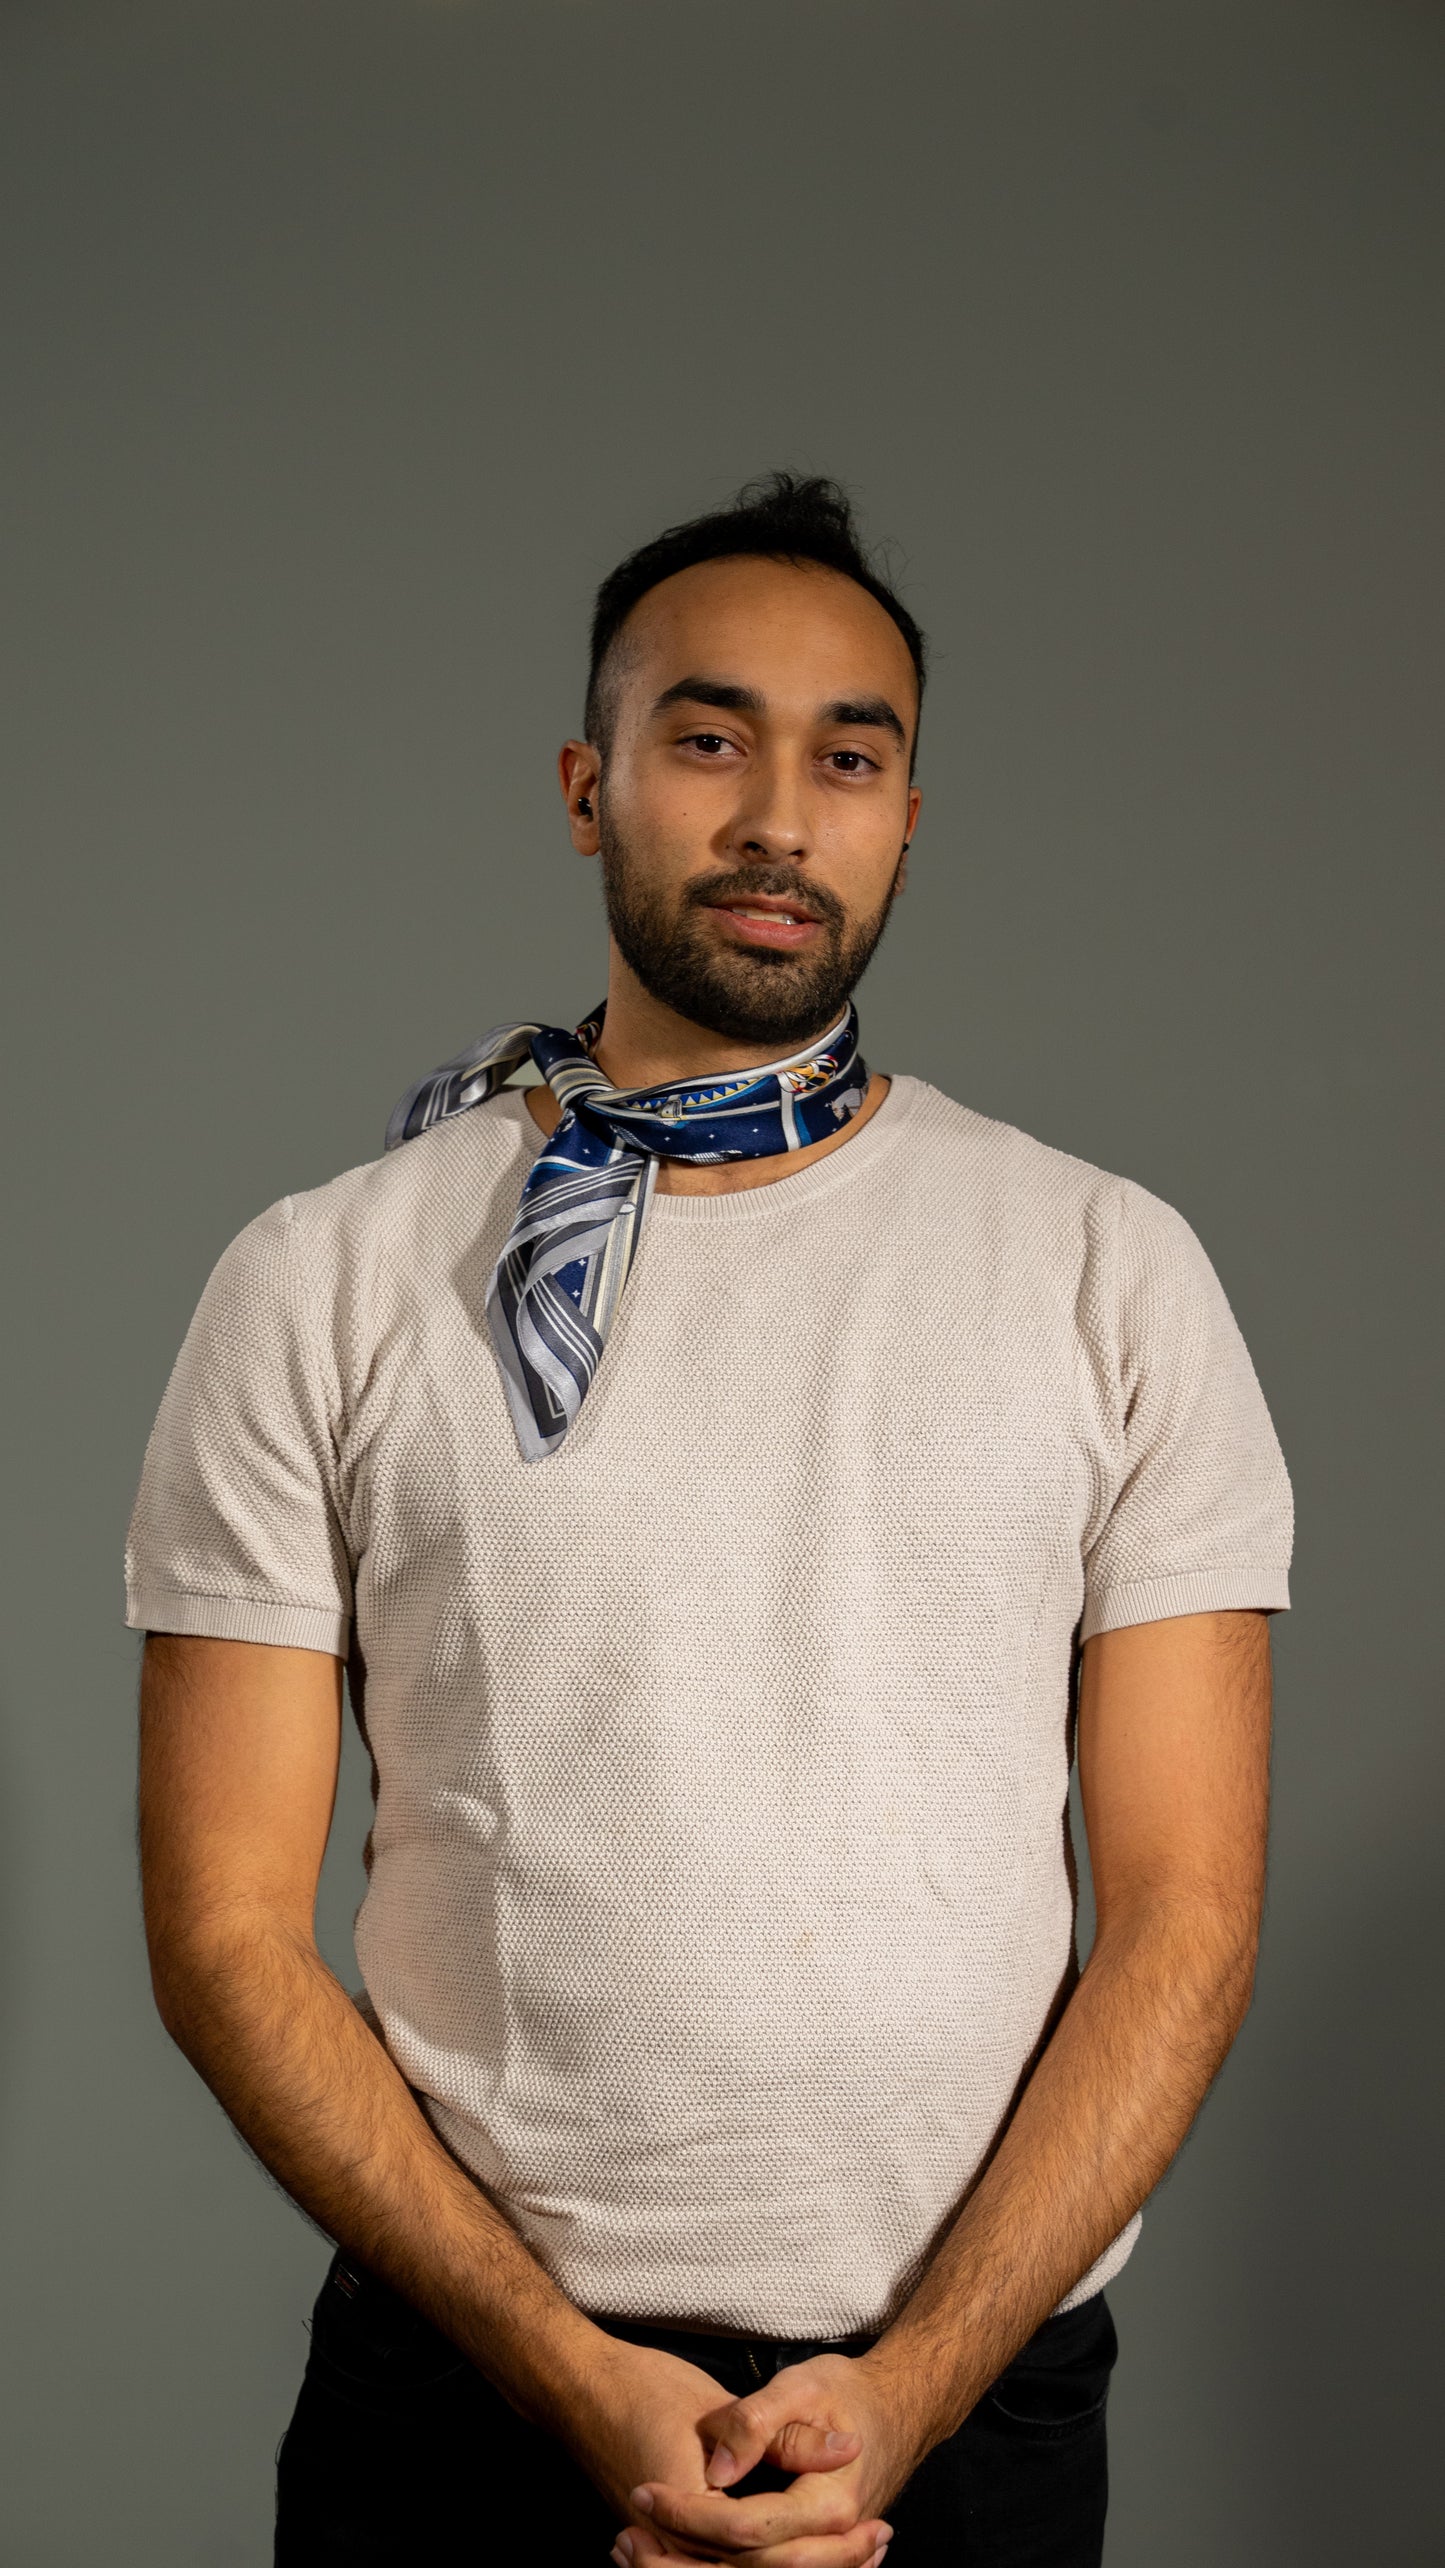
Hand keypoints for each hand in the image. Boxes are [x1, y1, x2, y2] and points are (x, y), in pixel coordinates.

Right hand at [561, 2336, 861, 2558]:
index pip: (765, 2544)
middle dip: (824, 2564)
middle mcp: (677, 2543)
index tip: (874, 2524)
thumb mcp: (714, 2404)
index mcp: (690, 2511)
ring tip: (860, 2552)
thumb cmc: (641, 2388)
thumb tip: (845, 2448)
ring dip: (801, 2567)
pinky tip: (802, 2548)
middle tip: (880, 2543)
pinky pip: (724, 2566)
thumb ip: (777, 2433)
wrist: (580, 2390)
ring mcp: (670, 2546)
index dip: (826, 2538)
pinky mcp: (671, 2541)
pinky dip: (764, 2563)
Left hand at [620, 2350, 919, 2566]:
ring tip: (630, 2551)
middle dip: (676, 2560)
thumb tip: (718, 2470)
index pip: (744, 2529)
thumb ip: (758, 2422)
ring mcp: (816, 2555)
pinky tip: (673, 2555)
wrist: (895, 2411)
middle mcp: (824, 2542)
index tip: (641, 2489)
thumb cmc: (848, 2393)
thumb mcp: (803, 2385)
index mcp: (827, 2505)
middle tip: (622, 2538)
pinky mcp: (804, 2555)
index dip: (687, 2514)